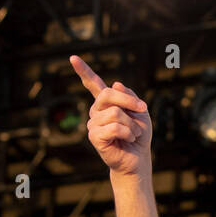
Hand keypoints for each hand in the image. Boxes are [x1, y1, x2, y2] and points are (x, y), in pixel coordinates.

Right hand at [69, 54, 151, 176]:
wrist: (138, 158)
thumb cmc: (139, 135)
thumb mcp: (140, 111)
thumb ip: (129, 96)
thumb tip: (115, 84)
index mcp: (106, 103)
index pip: (93, 84)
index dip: (83, 71)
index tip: (73, 58)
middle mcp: (96, 111)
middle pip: (108, 94)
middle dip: (129, 102)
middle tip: (143, 110)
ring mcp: (94, 124)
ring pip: (115, 113)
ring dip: (132, 124)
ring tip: (133, 134)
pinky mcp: (95, 137)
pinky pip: (114, 127)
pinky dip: (127, 133)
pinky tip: (128, 139)